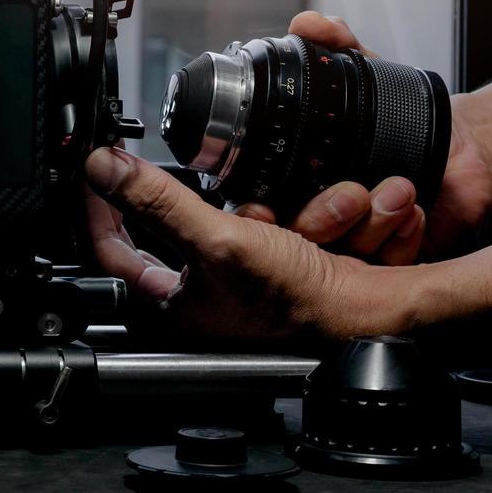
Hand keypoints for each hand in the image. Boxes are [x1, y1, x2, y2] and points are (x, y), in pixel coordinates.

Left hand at [85, 146, 412, 339]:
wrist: (390, 325)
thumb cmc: (305, 312)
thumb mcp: (222, 243)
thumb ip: (158, 201)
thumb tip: (104, 168)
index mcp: (175, 301)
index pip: (112, 249)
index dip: (102, 206)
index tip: (101, 167)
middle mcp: (213, 292)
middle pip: (205, 219)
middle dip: (252, 205)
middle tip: (269, 211)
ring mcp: (260, 276)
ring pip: (264, 212)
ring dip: (307, 212)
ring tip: (328, 230)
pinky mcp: (302, 262)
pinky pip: (303, 219)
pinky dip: (333, 220)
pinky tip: (354, 235)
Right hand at [278, 12, 491, 258]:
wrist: (466, 154)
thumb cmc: (406, 126)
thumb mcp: (370, 78)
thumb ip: (339, 47)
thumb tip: (310, 23)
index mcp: (291, 187)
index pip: (255, 214)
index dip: (255, 216)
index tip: (263, 207)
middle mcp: (314, 223)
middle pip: (295, 242)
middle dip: (321, 219)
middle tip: (352, 193)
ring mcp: (351, 251)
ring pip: (340, 257)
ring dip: (370, 225)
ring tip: (399, 191)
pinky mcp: (390, 268)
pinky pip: (384, 267)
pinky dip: (400, 240)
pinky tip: (414, 214)